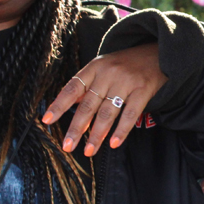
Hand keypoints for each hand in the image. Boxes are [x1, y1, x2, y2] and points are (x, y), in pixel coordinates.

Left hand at [43, 43, 167, 155]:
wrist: (157, 52)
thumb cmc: (125, 64)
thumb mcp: (103, 67)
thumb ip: (87, 85)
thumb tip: (69, 106)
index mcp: (94, 68)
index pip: (72, 88)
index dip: (59, 104)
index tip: (47, 120)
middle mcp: (108, 74)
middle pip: (88, 105)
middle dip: (76, 128)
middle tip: (67, 146)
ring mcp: (126, 82)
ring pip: (107, 112)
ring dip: (97, 134)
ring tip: (89, 151)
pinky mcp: (143, 89)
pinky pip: (130, 114)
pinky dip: (122, 130)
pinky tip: (114, 143)